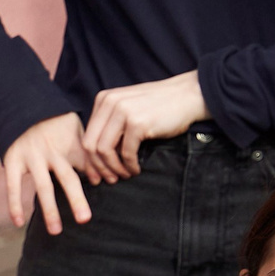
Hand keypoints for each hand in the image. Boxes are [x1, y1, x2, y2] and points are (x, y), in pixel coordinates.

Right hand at [1, 113, 93, 236]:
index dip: (97, 174)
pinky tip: (18, 222)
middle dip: (76, 199)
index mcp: (70, 144)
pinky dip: (14, 204)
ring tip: (55, 231)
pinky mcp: (13, 159)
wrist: (25, 106)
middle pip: (67, 178)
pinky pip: (13, 185)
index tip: (109, 182)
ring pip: (43, 186)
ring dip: (49, 209)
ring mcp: (32, 157)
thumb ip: (88, 153)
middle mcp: (52, 152)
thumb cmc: (56, 124)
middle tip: (84, 219)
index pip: (88, 164)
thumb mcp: (77, 130)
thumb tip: (104, 178)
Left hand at [80, 71, 207, 181]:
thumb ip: (110, 125)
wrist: (188, 96)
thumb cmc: (159, 107)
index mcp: (104, 99)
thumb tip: (95, 158)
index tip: (97, 175)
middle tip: (109, 180)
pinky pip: (126, 153)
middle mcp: (110, 103)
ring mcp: (123, 111)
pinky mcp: (138, 123)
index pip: (86, 136)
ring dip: (113, 168)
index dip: (89, 160)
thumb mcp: (127, 109)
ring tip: (123, 175)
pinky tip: (136, 169)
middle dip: (98, 168)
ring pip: (104, 151)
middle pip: (90, 145)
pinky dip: (129, 166)